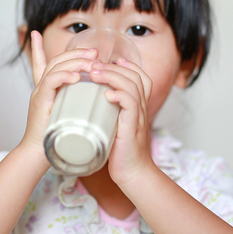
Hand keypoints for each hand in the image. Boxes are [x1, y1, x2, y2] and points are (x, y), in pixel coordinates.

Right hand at [20, 31, 97, 159]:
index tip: (37, 34)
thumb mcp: (69, 116)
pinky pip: (51, 82)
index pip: (41, 63)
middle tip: (95, 52)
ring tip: (92, 61)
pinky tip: (77, 77)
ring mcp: (39, 93)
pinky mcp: (40, 102)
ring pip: (55, 67)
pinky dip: (64, 77)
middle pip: (56, 60)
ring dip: (75, 61)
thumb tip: (96, 102)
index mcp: (46, 89)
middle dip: (76, 53)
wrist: (40, 154)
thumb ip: (78, 105)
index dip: (37, 48)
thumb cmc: (57, 137)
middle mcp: (41, 87)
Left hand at [90, 58, 153, 184]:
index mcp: (138, 107)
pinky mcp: (132, 128)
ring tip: (95, 73)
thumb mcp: (115, 126)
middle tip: (95, 64)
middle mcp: (141, 108)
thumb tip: (91, 104)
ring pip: (132, 86)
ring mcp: (138, 117)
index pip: (140, 78)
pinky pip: (131, 104)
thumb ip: (109, 114)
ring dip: (113, 76)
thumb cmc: (121, 152)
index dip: (128, 65)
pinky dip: (120, 96)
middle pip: (135, 77)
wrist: (132, 173)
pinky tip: (107, 94)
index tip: (111, 59)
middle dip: (114, 66)